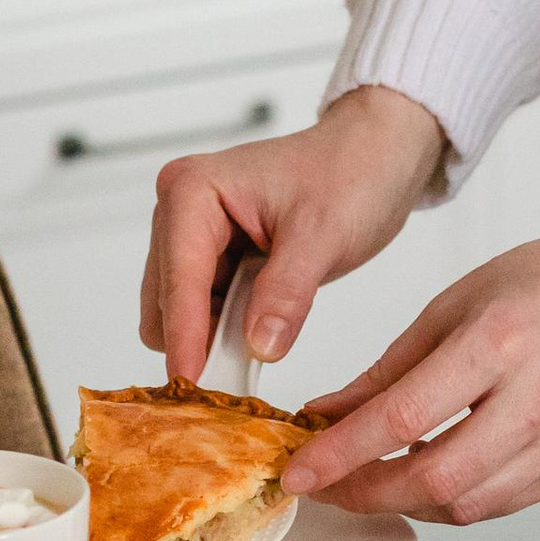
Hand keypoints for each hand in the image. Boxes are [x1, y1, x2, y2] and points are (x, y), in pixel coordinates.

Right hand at [140, 86, 447, 379]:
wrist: (374, 156)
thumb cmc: (351, 173)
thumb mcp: (323, 235)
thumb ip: (286, 293)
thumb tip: (258, 346)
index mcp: (193, 191)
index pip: (178, 278)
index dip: (186, 335)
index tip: (191, 384)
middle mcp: (179, 210)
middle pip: (165, 301)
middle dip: (199, 337)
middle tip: (246, 368)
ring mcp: (192, 235)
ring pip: (179, 311)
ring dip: (215, 334)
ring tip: (268, 332)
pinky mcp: (210, 256)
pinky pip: (203, 310)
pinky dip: (226, 327)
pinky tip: (262, 325)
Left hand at [283, 225, 539, 523]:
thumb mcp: (455, 304)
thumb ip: (390, 368)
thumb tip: (330, 413)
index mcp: (498, 344)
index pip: (402, 417)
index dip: (341, 453)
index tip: (300, 470)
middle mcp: (535, 400)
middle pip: (433, 478)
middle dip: (365, 493)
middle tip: (327, 486)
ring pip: (465, 505)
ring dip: (405, 503)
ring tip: (370, 482)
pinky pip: (498, 505)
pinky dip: (451, 502)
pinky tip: (425, 481)